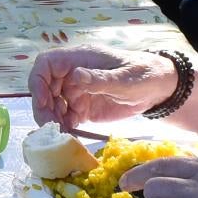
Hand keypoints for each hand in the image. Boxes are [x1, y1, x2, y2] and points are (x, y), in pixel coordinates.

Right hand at [28, 46, 178, 127]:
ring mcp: (77, 93)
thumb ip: (99, 78)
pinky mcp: (84, 109)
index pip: (46, 64)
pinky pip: (66, 118)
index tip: (42, 101)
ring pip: (53, 105)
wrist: (159, 89)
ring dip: (52, 120)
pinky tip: (68, 138)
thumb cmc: (143, 75)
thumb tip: (76, 75)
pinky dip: (64, 128)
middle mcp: (73, 75)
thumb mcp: (123, 78)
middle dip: (44, 107)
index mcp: (79, 59)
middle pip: (45, 88)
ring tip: (60, 135)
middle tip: (50, 127)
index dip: (38, 81)